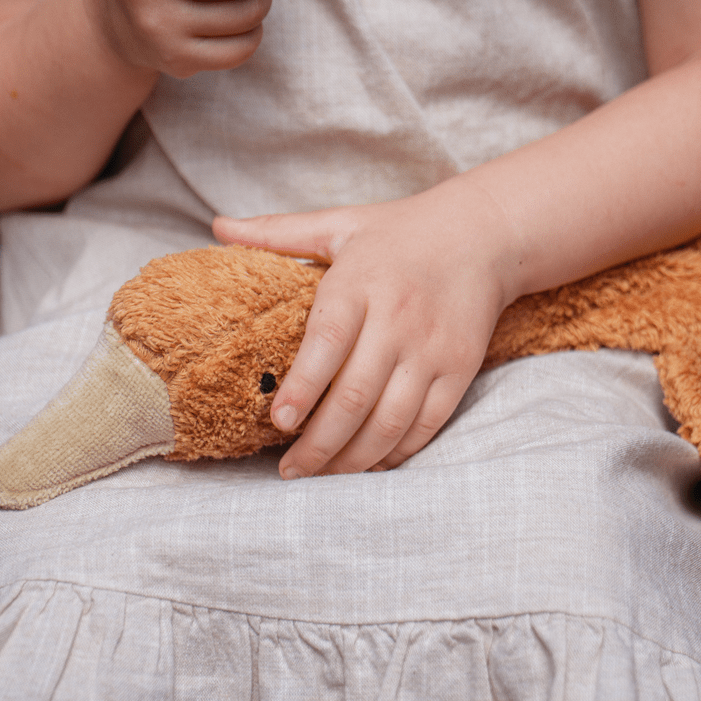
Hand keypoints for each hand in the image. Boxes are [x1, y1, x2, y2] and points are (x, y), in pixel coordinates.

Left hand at [213, 183, 515, 477]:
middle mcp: (398, 320)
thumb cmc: (400, 232)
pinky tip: (369, 465)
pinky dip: (396, 452)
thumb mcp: (340, 224)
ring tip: (322, 476)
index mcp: (361, 284)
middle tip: (290, 471)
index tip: (277, 422)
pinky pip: (427, 424)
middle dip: (319, 444)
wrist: (483, 236)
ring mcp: (432, 349)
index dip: (302, 387)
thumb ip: (277, 232)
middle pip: (356, 396)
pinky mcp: (459, 369)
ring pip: (391, 420)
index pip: (327, 343)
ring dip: (354, 459)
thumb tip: (217, 226)